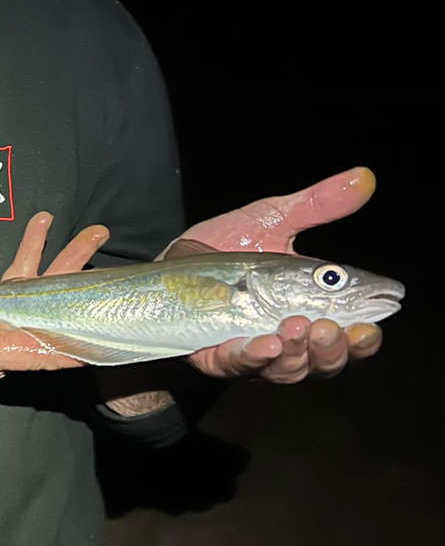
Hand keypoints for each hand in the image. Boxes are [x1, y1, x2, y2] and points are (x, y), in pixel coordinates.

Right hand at [0, 213, 109, 384]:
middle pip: (44, 323)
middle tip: (101, 250)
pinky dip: (32, 263)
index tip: (102, 326)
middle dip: (77, 291)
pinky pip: (17, 294)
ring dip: (61, 270)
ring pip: (36, 305)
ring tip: (90, 235)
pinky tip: (42, 229)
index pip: (32, 349)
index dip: (69, 339)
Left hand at [167, 167, 382, 381]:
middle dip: (332, 349)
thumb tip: (363, 177)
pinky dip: (255, 358)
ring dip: (298, 354)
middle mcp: (288, 339)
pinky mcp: (216, 355)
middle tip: (329, 326)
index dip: (364, 337)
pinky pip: (239, 366)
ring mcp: (253, 350)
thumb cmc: (229, 245)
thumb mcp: (275, 219)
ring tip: (298, 328)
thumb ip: (319, 204)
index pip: (349, 336)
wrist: (173, 257)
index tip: (373, 322)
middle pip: (324, 362)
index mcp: (311, 312)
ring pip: (288, 371)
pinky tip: (265, 344)